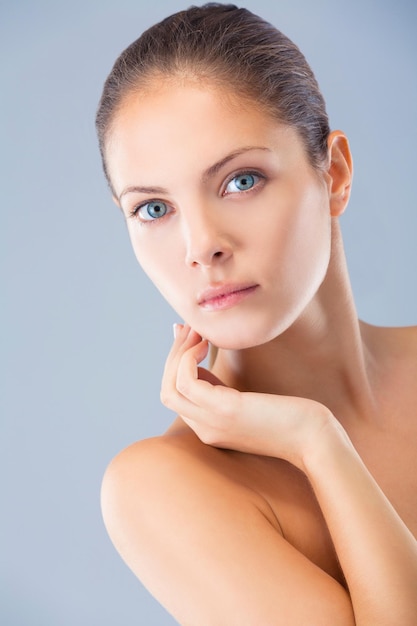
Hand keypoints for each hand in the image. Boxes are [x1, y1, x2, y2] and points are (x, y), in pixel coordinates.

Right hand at [161, 324, 338, 469]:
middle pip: (168, 392)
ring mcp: (213, 423)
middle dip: (174, 355)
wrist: (315, 439)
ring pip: (171, 388)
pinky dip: (188, 360)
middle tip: (189, 328)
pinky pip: (187, 384)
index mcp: (209, 427)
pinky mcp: (226, 411)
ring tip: (197, 332)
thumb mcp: (249, 399)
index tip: (189, 335)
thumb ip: (225, 384)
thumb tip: (206, 352)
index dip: (176, 362)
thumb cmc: (290, 416)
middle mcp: (205, 429)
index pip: (175, 395)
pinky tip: (205, 344)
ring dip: (178, 354)